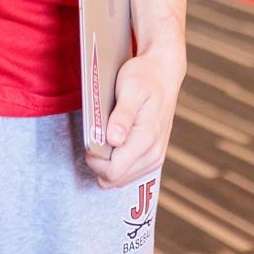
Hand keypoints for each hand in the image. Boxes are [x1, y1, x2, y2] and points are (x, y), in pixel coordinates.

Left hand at [87, 47, 183, 189]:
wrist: (163, 73)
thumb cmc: (145, 77)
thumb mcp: (130, 88)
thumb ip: (122, 116)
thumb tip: (113, 140)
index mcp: (147, 138)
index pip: (113, 171)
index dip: (95, 161)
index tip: (90, 141)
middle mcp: (153, 154)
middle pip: (114, 180)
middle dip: (99, 163)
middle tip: (98, 137)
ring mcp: (155, 158)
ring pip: (120, 180)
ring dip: (108, 163)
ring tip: (107, 136)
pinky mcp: (153, 158)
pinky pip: (127, 173)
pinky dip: (117, 162)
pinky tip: (116, 142)